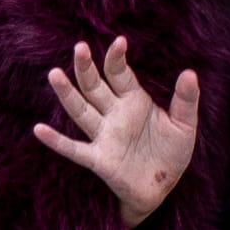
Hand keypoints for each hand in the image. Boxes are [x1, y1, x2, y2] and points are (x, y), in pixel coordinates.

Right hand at [30, 35, 200, 221]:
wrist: (162, 187)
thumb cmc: (171, 154)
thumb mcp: (185, 125)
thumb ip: (186, 100)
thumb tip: (190, 72)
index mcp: (133, 101)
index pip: (119, 74)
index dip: (117, 58)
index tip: (119, 42)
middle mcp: (114, 114)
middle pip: (94, 86)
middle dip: (86, 68)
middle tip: (79, 48)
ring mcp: (104, 136)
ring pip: (81, 110)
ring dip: (67, 94)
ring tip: (54, 74)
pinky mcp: (98, 159)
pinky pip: (74, 148)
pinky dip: (57, 141)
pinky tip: (39, 130)